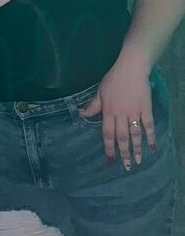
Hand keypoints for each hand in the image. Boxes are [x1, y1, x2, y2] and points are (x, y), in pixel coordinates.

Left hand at [78, 56, 154, 170]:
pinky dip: (151, 137)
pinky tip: (152, 148)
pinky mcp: (146, 108)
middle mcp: (121, 114)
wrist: (131, 69)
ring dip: (137, 148)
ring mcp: (134, 112)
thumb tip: (82, 114)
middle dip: (124, 153)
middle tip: (127, 167)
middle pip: (122, 136)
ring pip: (135, 133)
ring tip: (138, 161)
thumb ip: (93, 105)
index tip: (110, 160)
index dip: (109, 147)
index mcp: (108, 110)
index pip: (107, 133)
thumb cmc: (114, 80)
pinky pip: (148, 125)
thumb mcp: (100, 91)